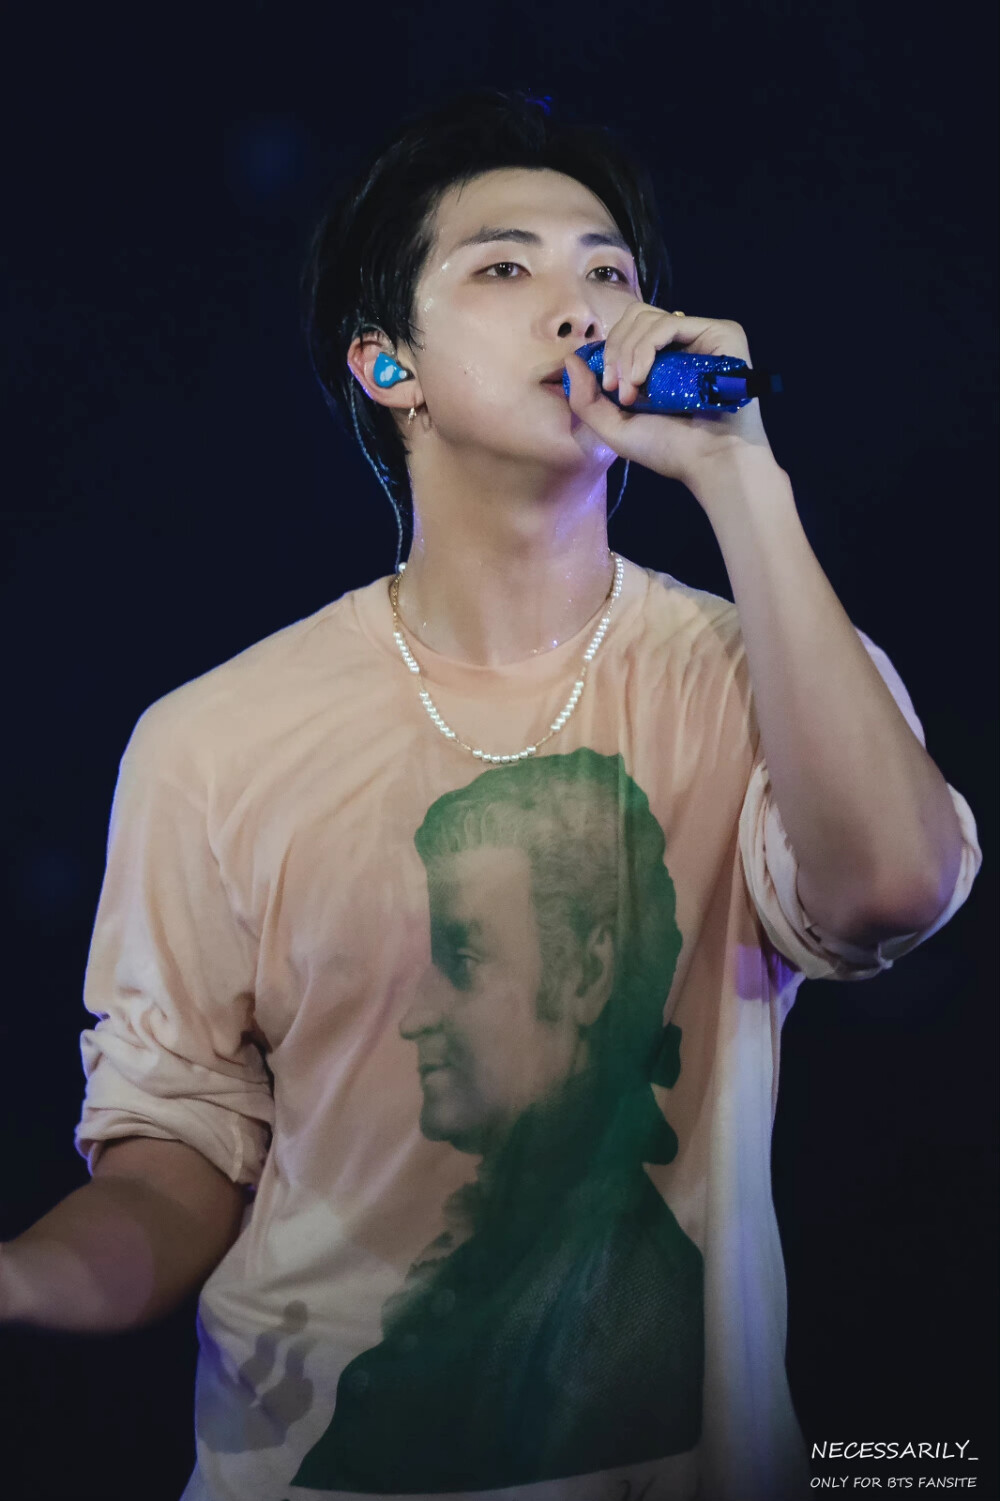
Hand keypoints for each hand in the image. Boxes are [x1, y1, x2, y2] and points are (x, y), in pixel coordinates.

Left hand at [563, 305, 776, 490]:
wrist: (710, 462)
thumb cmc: (668, 449)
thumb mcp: (615, 427)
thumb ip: (586, 398)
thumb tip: (570, 358)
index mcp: (663, 358)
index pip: (628, 330)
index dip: (609, 351)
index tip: (607, 388)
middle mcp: (683, 342)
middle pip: (634, 317)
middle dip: (615, 350)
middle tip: (617, 389)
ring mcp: (702, 334)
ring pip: (646, 318)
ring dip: (628, 353)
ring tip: (632, 390)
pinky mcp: (720, 332)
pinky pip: (668, 323)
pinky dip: (645, 348)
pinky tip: (643, 379)